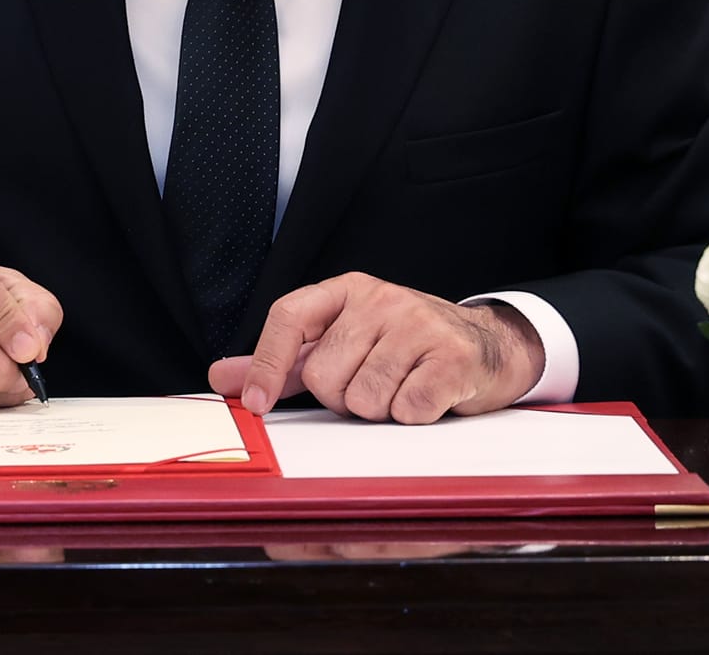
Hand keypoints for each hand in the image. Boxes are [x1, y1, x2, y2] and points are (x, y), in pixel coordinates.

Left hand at [206, 272, 544, 423]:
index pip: (289, 316)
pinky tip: (427, 399)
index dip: (266, 362)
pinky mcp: (454, 357)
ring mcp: (420, 323)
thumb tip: (222, 376)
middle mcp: (382, 298)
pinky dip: (413, 417)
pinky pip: (407, 409)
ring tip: (401, 391)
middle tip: (372, 386)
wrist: (486, 345)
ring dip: (379, 411)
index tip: (256, 403)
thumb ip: (284, 360)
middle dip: (342, 398)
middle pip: (323, 374)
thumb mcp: (343, 341)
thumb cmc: (403, 347)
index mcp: (347, 290)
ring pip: (364, 399)